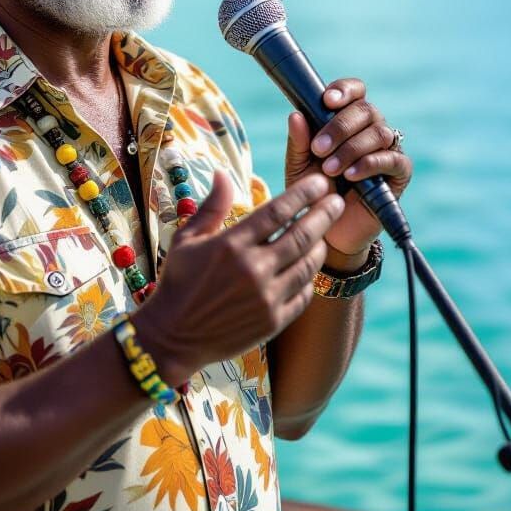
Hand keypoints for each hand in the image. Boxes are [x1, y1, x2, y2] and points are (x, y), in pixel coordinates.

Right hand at [137, 171, 344, 384]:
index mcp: (231, 244)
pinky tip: (309, 267)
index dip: (303, 194)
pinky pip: (303, 294)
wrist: (172, 337)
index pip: (278, 211)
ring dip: (321, 245)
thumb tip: (223, 173)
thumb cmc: (177, 282)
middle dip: (324, 214)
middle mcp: (252, 269)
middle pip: (302, 235)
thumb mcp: (187, 239)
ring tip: (325, 234)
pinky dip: (309, 278)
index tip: (319, 182)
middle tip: (337, 201)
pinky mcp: (273, 322)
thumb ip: (211, 206)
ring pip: (308, 265)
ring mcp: (266, 298)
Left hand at [285, 78, 412, 256]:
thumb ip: (299, 142)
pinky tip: (351, 175)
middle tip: (318, 148)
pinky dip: (370, 164)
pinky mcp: (399, 173)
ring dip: (351, 148)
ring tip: (330, 169)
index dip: (344, 90)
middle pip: (366, 109)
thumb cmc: (314, 191)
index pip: (355, 91)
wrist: (328, 229)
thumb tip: (295, 114)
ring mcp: (387, 149)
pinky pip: (393, 159)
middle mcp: (369, 128)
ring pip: (379, 132)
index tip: (326, 101)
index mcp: (347, 119)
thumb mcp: (299, 166)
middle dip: (340, 127)